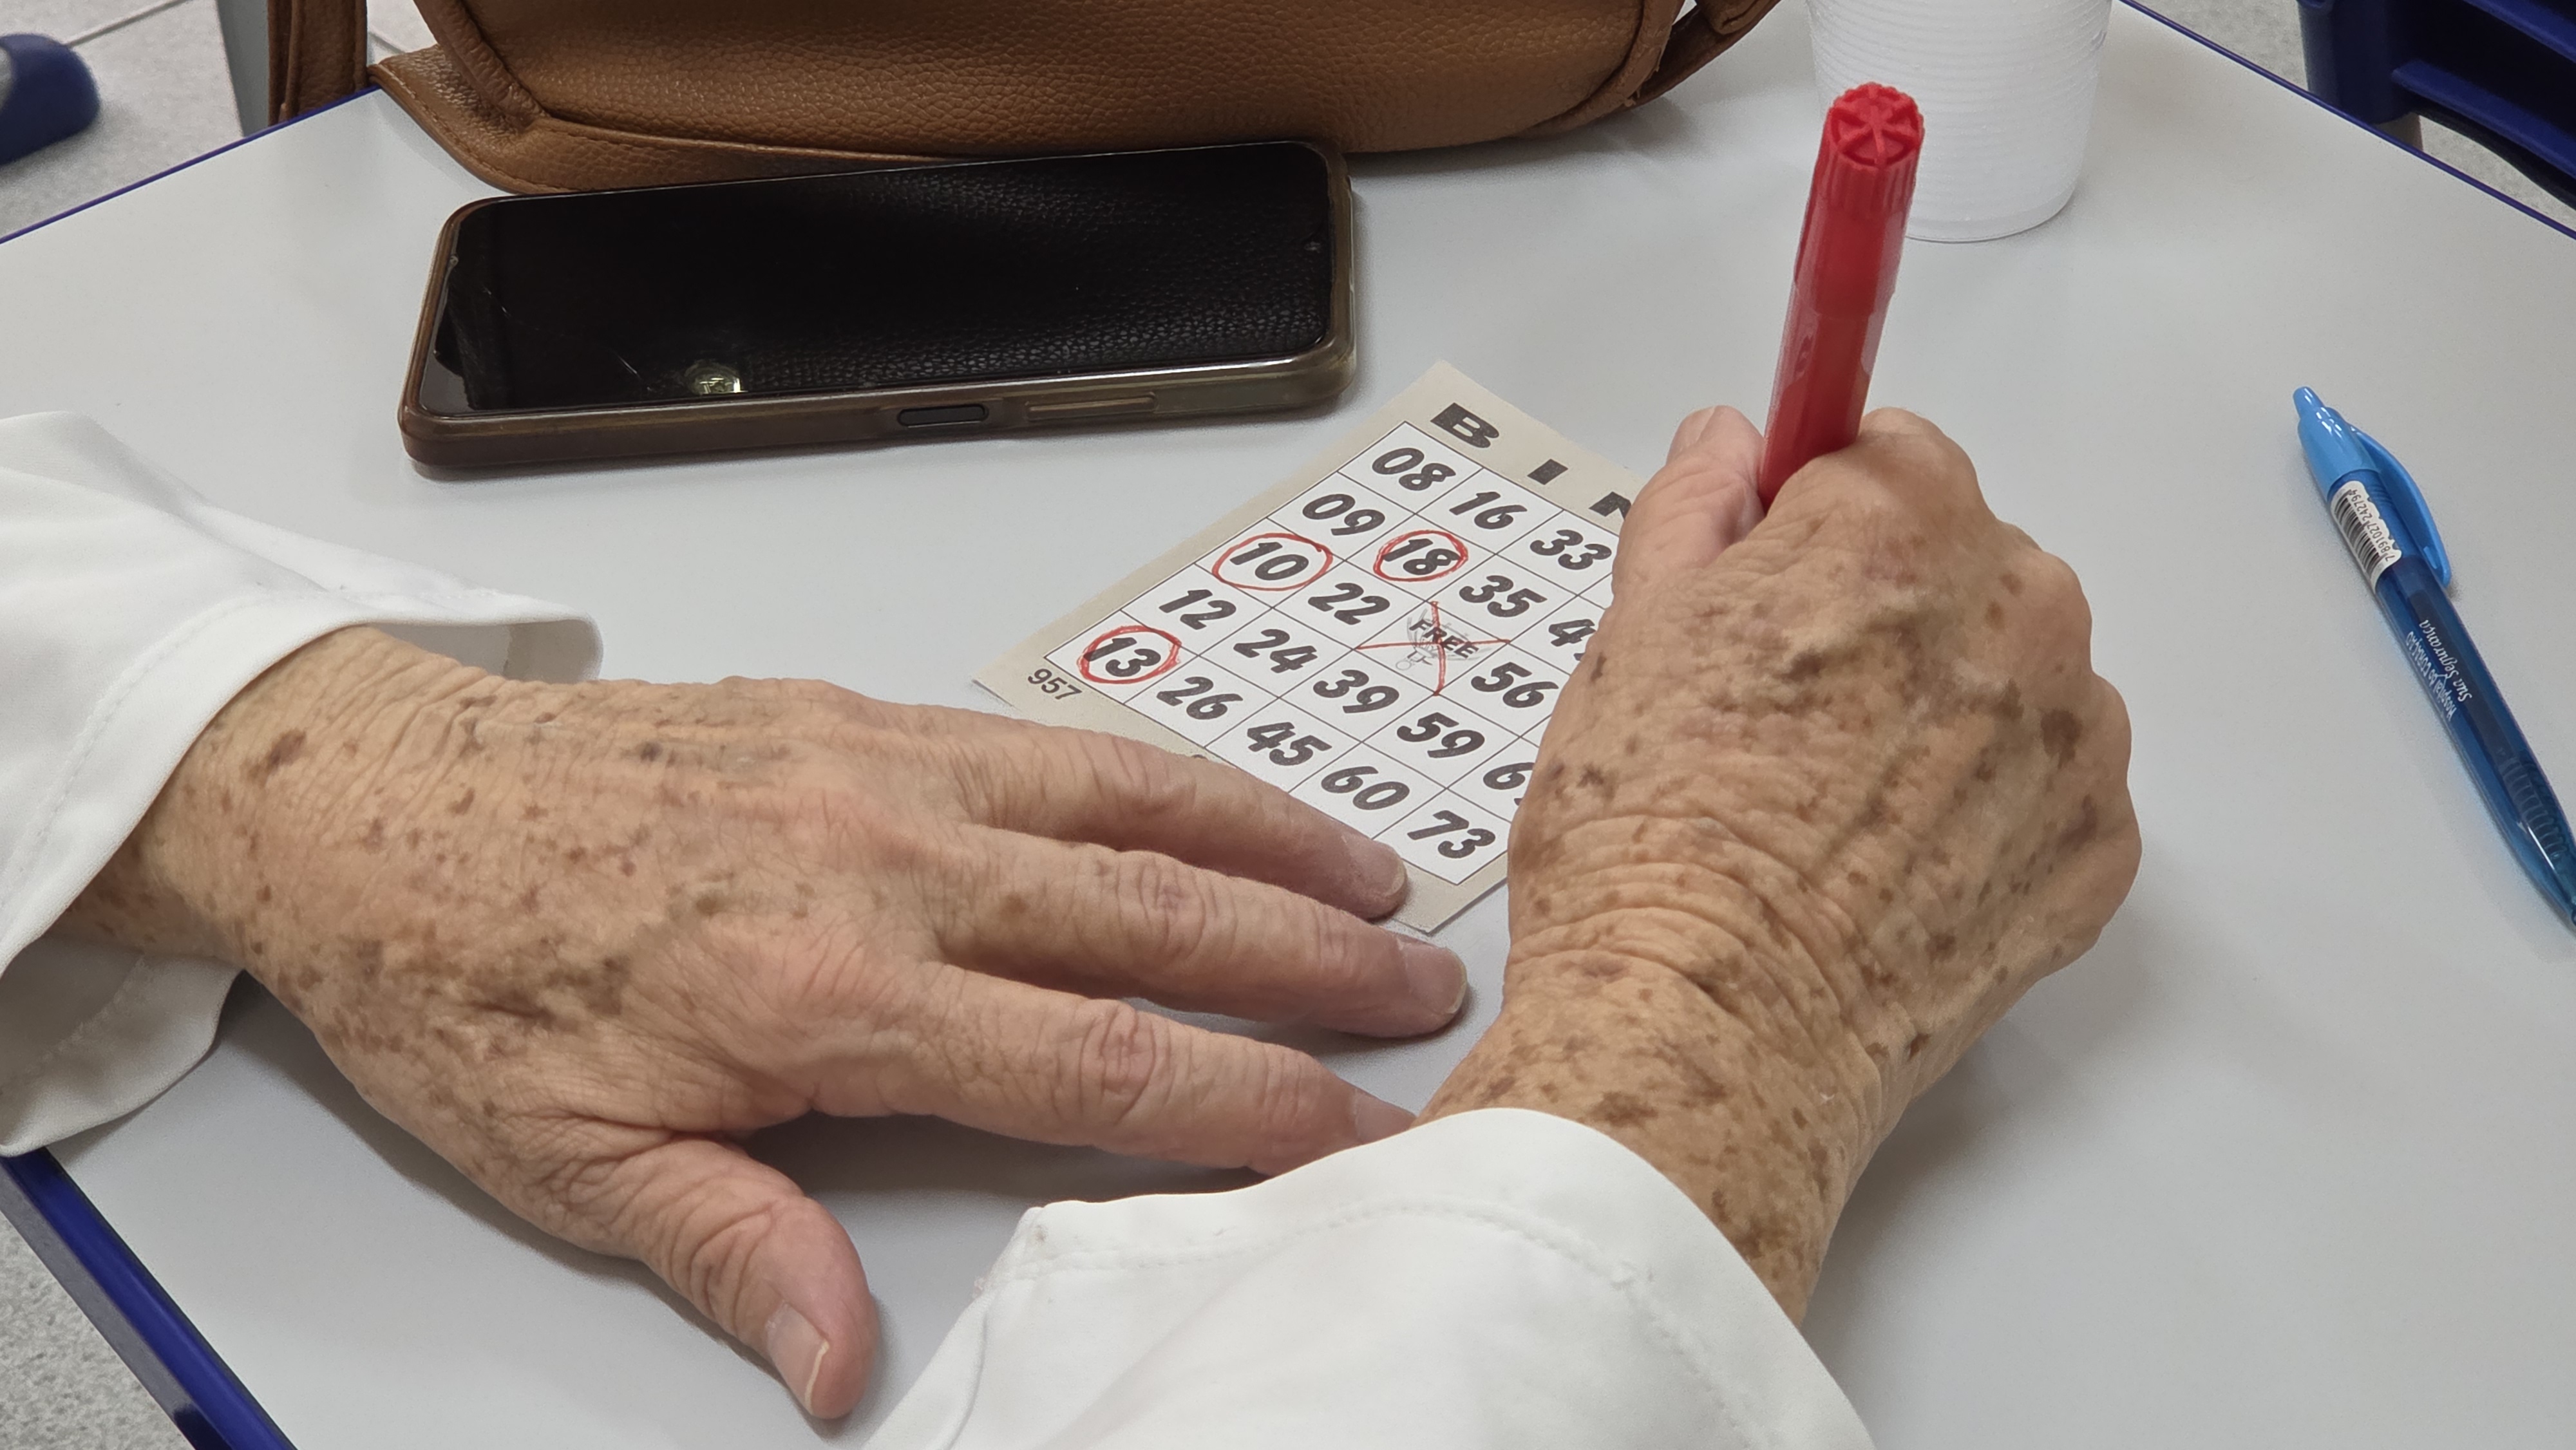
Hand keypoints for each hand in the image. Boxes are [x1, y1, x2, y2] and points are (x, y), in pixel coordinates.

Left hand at [60, 627, 1465, 1416]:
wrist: (371, 795)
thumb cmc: (462, 979)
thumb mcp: (571, 1160)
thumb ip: (733, 1248)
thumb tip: (843, 1365)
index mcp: (828, 999)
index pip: (1099, 1066)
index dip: (1250, 1106)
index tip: (1356, 1133)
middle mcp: (885, 866)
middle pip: (1154, 920)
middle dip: (1310, 970)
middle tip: (1429, 1002)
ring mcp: (882, 769)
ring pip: (1127, 803)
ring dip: (1270, 844)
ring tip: (1382, 886)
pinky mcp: (861, 710)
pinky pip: (1051, 737)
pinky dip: (1164, 768)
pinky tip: (1222, 798)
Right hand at [1425, 407, 2137, 1315]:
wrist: (1706, 1035)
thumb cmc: (1647, 838)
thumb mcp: (1629, 634)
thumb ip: (1695, 506)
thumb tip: (1732, 441)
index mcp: (1897, 527)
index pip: (1881, 454)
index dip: (1812, 513)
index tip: (1771, 572)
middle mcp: (2021, 609)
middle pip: (1964, 560)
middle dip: (1887, 609)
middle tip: (1778, 712)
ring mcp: (2076, 738)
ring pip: (2018, 672)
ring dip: (1949, 706)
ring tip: (1831, 802)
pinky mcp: (2098, 851)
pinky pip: (2051, 787)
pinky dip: (1989, 810)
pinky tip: (1891, 864)